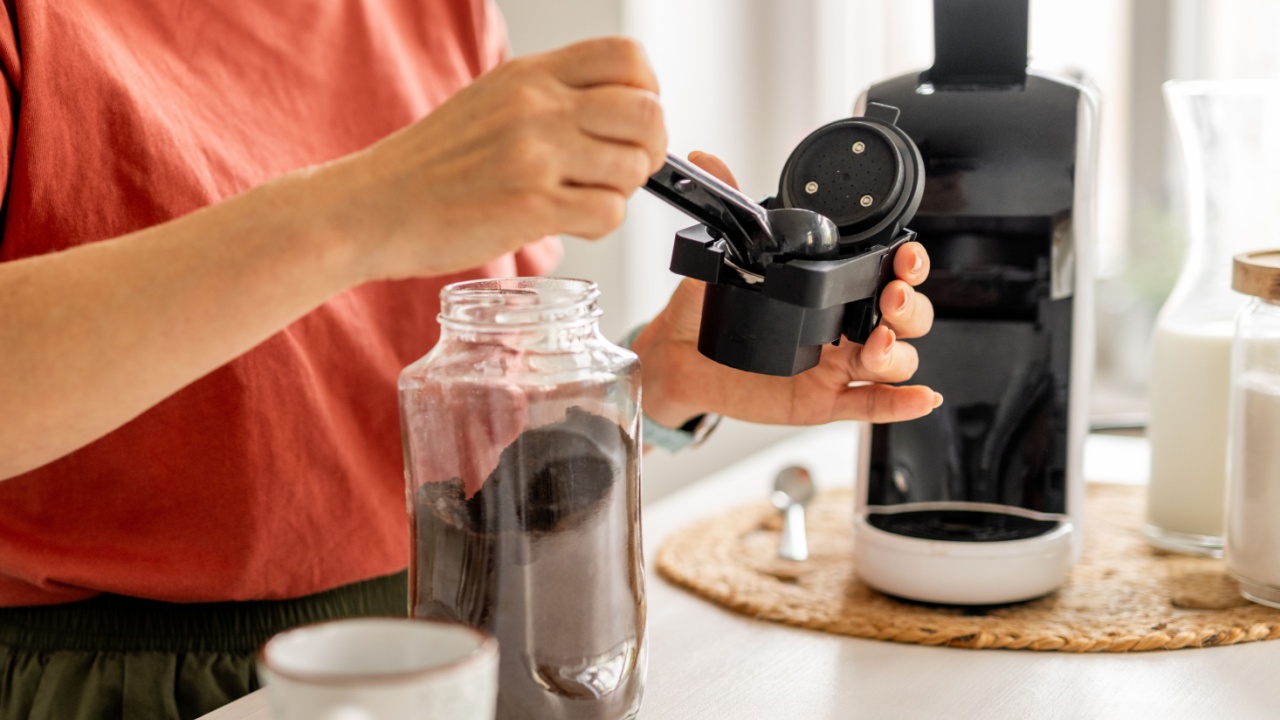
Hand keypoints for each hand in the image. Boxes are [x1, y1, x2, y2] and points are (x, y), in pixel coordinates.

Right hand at [312, 37, 666, 282]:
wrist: (372, 208)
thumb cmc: (431, 167)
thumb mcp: (491, 102)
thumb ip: (552, 99)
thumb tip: (620, 115)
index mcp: (530, 74)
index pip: (629, 58)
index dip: (648, 93)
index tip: (631, 125)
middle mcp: (536, 105)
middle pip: (647, 113)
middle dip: (649, 150)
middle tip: (622, 171)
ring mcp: (533, 154)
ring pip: (633, 167)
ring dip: (620, 192)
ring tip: (582, 200)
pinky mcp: (529, 206)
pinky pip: (607, 213)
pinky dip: (598, 225)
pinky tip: (565, 223)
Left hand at [631, 152, 939, 427]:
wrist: (681, 356)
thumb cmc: (712, 309)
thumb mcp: (724, 257)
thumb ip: (730, 210)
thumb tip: (710, 161)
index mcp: (833, 286)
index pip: (890, 270)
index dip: (909, 264)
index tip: (906, 257)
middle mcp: (846, 323)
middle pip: (907, 316)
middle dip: (909, 306)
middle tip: (890, 298)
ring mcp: (839, 363)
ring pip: (895, 360)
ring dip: (898, 353)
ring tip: (876, 345)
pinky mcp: (824, 399)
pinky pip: (871, 403)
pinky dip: (901, 402)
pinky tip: (921, 397)